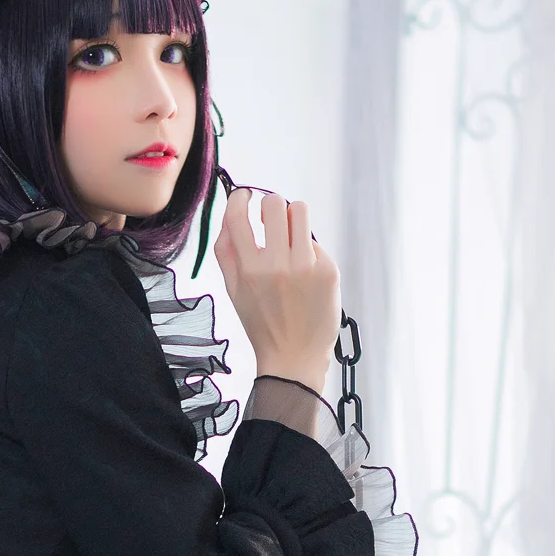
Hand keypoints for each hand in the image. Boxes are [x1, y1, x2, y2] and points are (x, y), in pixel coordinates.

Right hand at [213, 189, 340, 392]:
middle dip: (272, 206)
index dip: (241, 198)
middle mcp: (277, 264)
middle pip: (275, 203)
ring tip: (291, 240)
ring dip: (293, 219)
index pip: (238, 216)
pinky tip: (306, 274)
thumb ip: (226, 251)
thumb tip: (230, 213)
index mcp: (248, 269)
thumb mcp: (233, 290)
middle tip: (272, 221)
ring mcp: (305, 266)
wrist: (293, 358)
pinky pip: (315, 241)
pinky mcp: (327, 270)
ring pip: (300, 212)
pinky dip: (309, 251)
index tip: (246, 197)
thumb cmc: (261, 323)